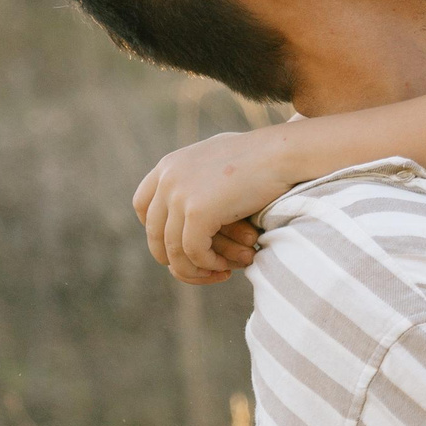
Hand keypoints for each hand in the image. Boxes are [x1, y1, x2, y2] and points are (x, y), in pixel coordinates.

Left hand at [133, 132, 289, 281]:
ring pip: (173, 250)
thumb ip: (198, 175)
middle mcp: (167, 179)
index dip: (156, 231)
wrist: (283, 152)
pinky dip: (208, 264)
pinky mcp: (198, 212)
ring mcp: (179, 195)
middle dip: (174, 257)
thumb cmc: (263, 156)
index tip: (178, 243)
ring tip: (216, 273)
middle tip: (200, 268)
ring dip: (194, 268)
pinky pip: (194, 252)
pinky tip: (225, 267)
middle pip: (154, 233)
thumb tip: (194, 198)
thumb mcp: (219, 160)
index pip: (142, 207)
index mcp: (169, 165)